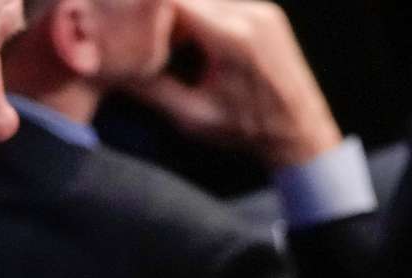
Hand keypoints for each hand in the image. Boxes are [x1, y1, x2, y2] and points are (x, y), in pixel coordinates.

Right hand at [129, 0, 342, 169]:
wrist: (300, 132)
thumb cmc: (245, 131)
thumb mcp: (191, 117)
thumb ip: (151, 88)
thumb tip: (111, 70)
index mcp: (232, 37)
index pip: (174, 1)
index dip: (146, 11)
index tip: (126, 27)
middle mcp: (249, 13)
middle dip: (163, 15)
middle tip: (147, 43)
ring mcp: (262, 9)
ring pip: (204, 0)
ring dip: (183, 17)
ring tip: (174, 49)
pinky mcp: (268, 12)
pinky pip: (223, 4)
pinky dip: (204, 18)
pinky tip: (198, 46)